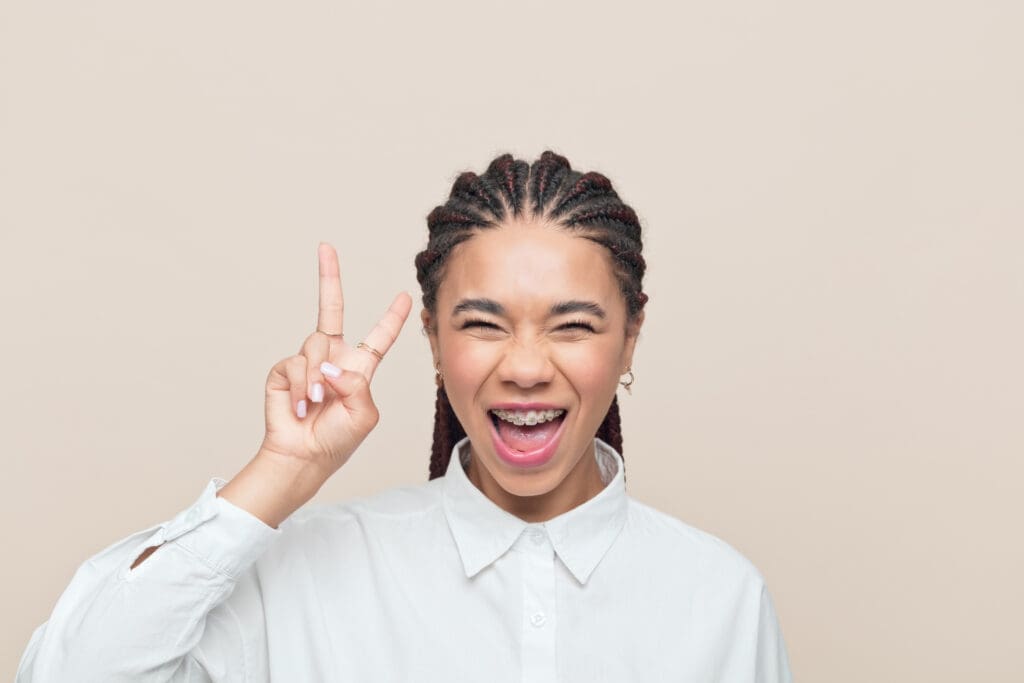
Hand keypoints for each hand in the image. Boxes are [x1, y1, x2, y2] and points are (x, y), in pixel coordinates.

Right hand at [260, 243, 411, 479]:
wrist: (304, 458)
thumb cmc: (338, 440)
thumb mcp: (364, 414)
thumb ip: (356, 384)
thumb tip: (329, 364)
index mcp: (359, 368)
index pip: (379, 337)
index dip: (392, 317)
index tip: (404, 296)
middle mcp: (333, 359)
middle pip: (330, 308)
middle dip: (329, 276)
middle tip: (326, 247)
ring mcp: (308, 362)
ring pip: (316, 344)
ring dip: (318, 377)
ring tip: (317, 403)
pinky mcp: (284, 370)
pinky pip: (296, 363)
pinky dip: (301, 386)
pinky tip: (301, 406)